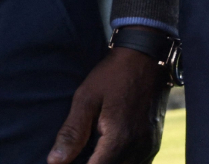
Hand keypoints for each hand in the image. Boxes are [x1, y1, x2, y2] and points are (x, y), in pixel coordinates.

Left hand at [48, 46, 165, 163]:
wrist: (147, 56)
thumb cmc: (114, 74)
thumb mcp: (86, 98)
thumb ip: (72, 133)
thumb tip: (54, 162)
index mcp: (119, 139)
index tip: (67, 161)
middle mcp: (138, 148)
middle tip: (77, 154)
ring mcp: (148, 146)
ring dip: (106, 162)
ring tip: (89, 152)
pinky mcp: (153, 142)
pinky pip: (137, 163)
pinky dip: (120, 162)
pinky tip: (106, 151)